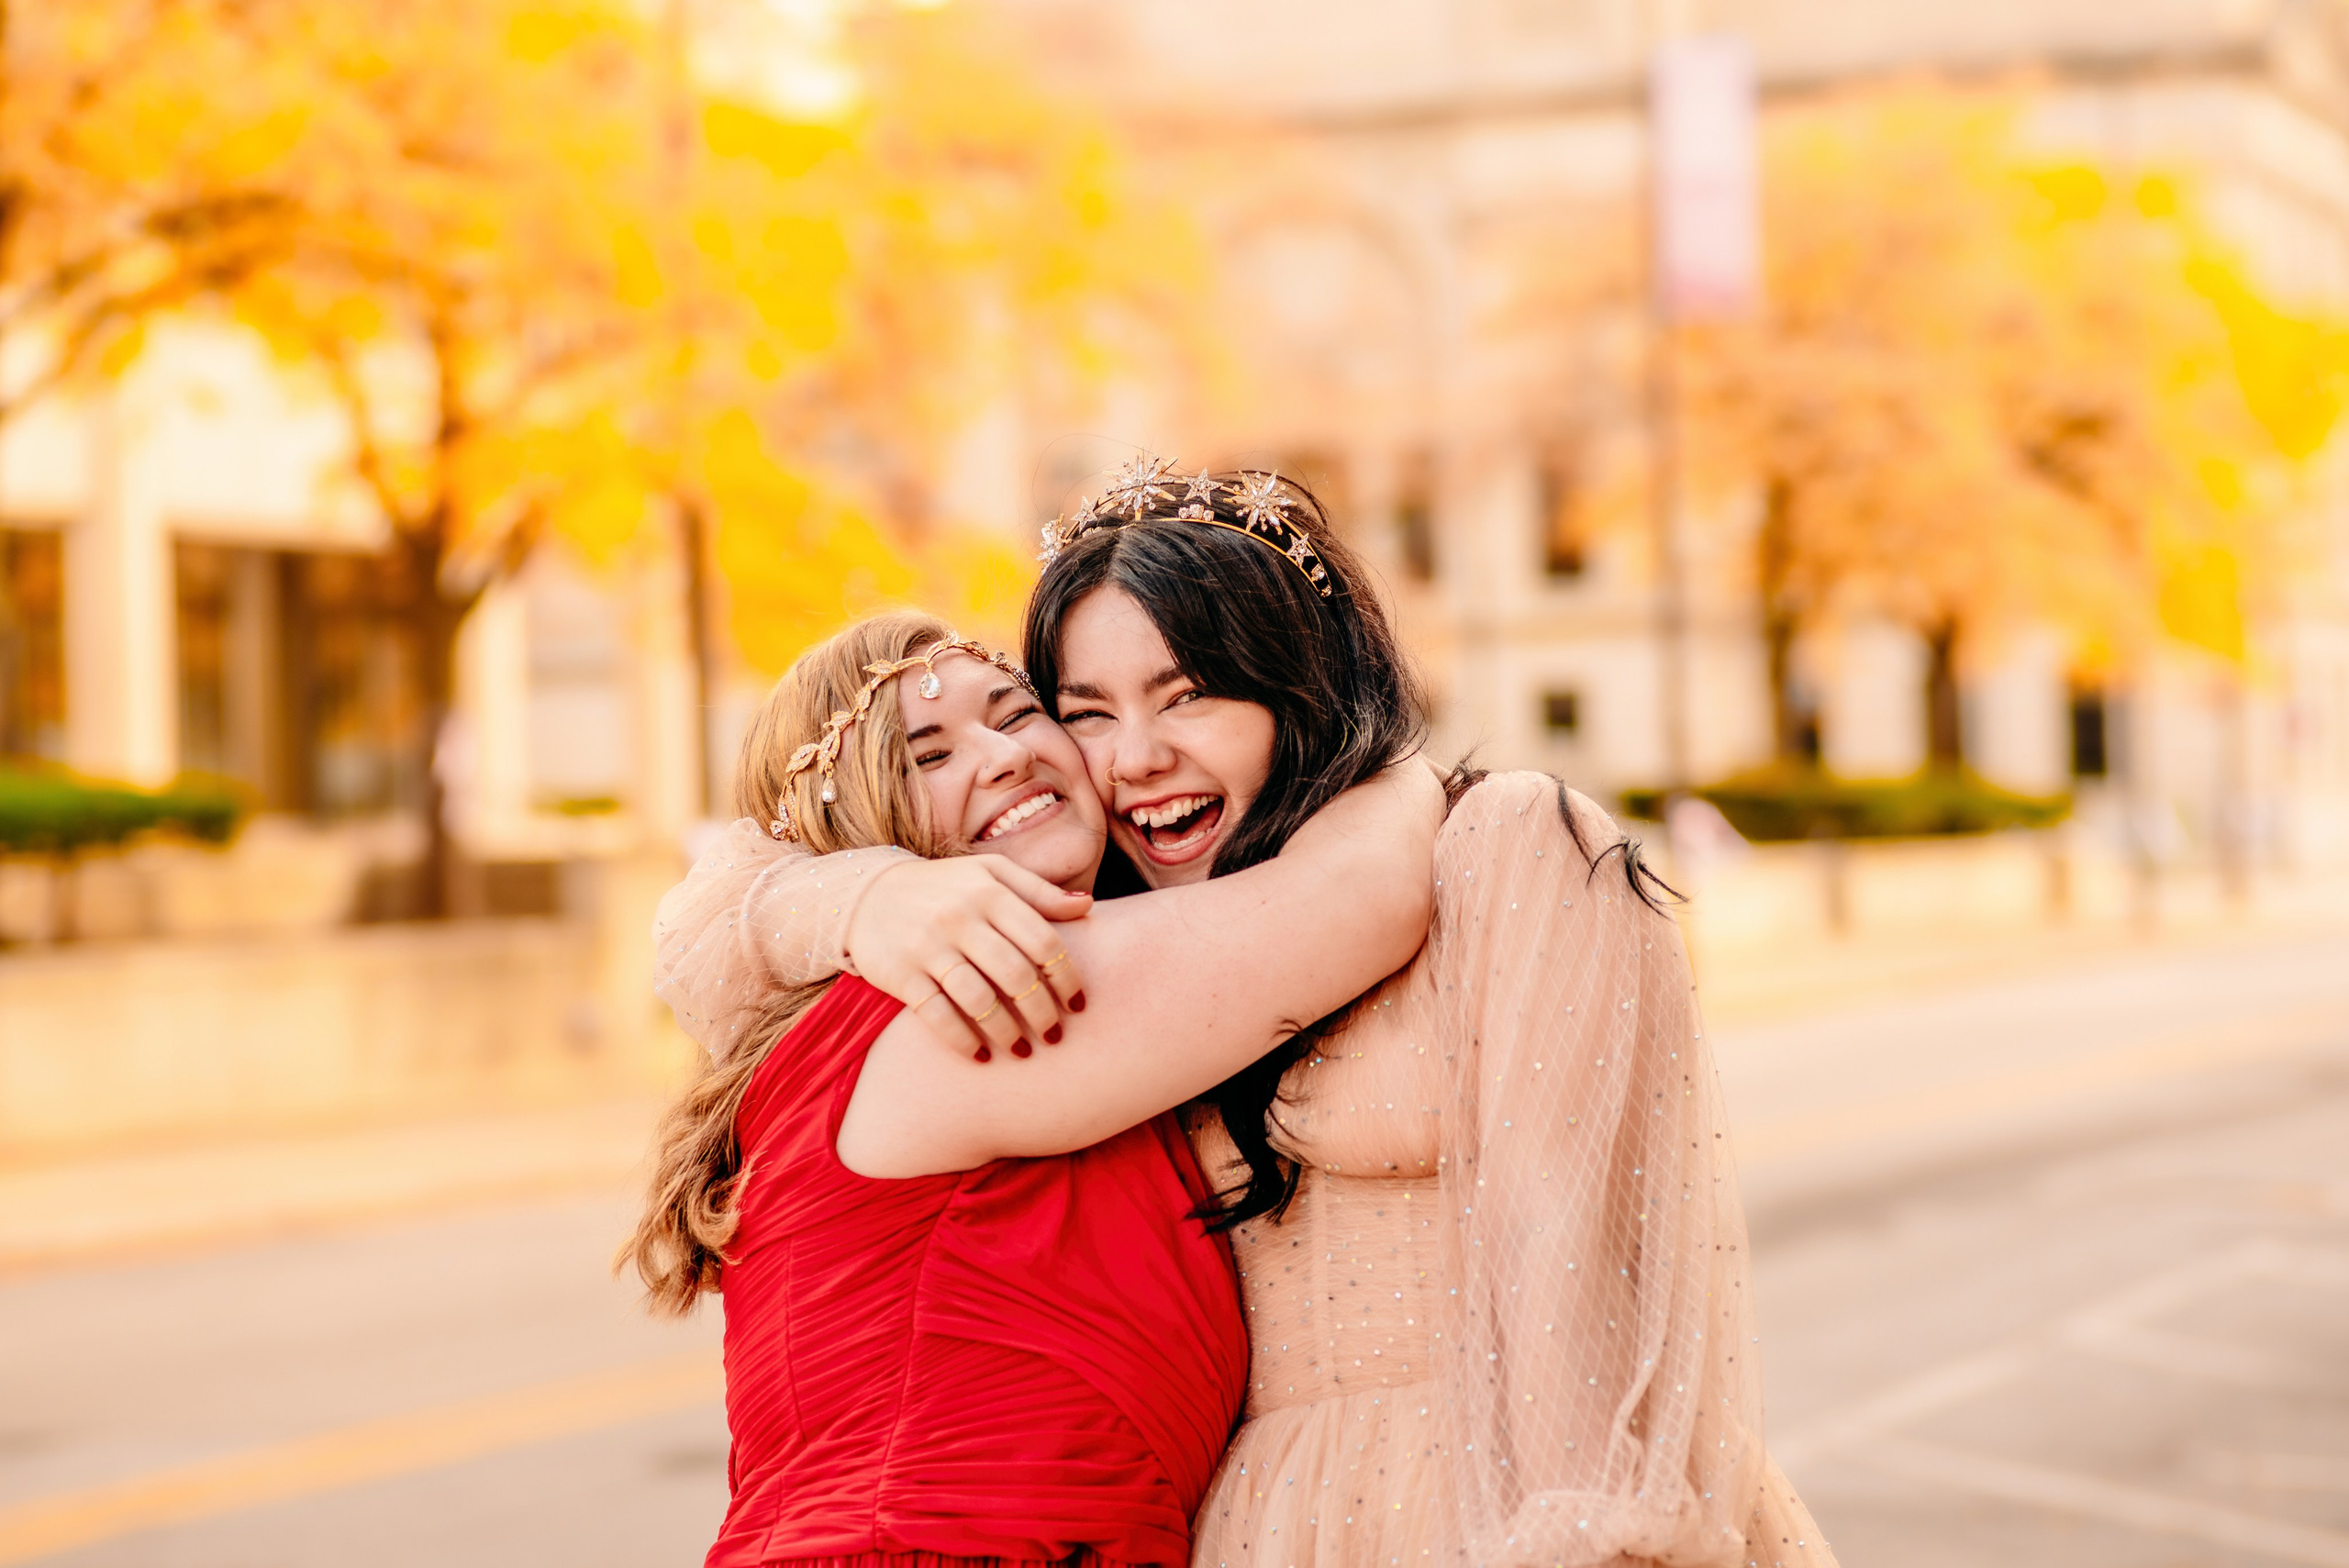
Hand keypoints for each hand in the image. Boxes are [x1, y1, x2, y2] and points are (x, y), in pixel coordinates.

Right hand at [846, 856, 1091, 1059]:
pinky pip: (937, 1015)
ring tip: (1021, 1051)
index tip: (1079, 1005)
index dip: (1066, 977)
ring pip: (979, 999)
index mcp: (990, 893)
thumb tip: (1088, 907)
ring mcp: (928, 947)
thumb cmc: (944, 888)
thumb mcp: (990, 874)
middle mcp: (960, 918)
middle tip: (1054, 1036)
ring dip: (1006, 1032)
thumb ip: (1038, 891)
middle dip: (1041, 1012)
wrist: (866, 894)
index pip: (1042, 940)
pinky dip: (962, 1039)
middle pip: (1015, 974)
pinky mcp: (901, 974)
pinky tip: (980, 1056)